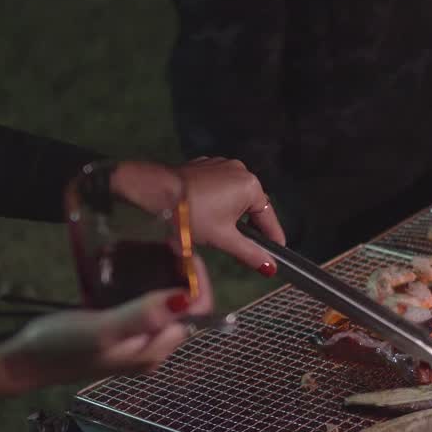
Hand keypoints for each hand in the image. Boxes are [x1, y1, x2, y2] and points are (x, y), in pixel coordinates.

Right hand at [0, 262, 214, 407]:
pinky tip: (133, 272)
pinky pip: (143, 307)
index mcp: (154, 349)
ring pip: (165, 306)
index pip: (199, 313)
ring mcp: (134, 342)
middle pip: (186, 309)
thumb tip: (185, 298)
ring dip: (166, 280)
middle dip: (185, 277)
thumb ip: (143, 314)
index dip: (198, 281)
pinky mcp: (117, 334)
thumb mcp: (103, 329)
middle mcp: (150, 349)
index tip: (184, 252)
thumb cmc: (59, 347)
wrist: (20, 363)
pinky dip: (145, 287)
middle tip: (170, 247)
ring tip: (157, 253)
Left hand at [111, 158, 285, 275]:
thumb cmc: (190, 214)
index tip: (277, 250)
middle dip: (249, 226)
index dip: (273, 236)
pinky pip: (220, 186)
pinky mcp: (204, 166)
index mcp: (250, 185)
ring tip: (221, 232)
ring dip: (232, 213)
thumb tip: (270, 266)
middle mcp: (239, 170)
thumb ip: (250, 253)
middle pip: (252, 205)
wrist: (153, 192)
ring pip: (235, 196)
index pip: (268, 216)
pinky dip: (218, 201)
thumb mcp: (223, 238)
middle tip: (245, 247)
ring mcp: (221, 165)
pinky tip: (207, 215)